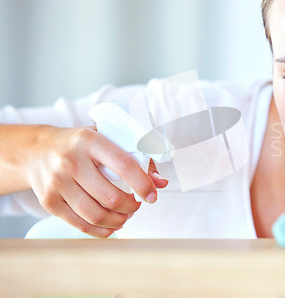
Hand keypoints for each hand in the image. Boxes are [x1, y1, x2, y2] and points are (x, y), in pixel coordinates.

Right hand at [24, 125, 167, 237]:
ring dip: (119, 220)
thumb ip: (138, 158)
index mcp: (90, 141)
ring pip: (96, 214)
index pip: (124, 165)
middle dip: (132, 207)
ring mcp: (57, 183)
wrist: (37, 151)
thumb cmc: (81, 145)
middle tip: (137, 205)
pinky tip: (111, 225)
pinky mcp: (49, 201)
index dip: (143, 184)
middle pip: (110, 197)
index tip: (152, 196)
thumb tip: (161, 183)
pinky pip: (80, 224)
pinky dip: (102, 230)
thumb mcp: (107, 139)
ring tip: (126, 215)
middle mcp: (70, 161)